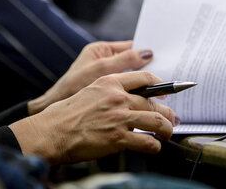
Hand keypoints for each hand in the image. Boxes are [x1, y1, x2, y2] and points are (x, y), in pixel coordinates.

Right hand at [10, 71, 177, 163]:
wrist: (52, 132)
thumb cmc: (66, 114)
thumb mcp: (89, 90)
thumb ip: (110, 91)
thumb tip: (127, 98)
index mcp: (109, 82)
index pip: (145, 78)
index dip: (161, 86)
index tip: (166, 93)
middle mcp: (117, 97)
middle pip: (154, 102)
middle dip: (167, 112)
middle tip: (173, 118)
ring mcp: (118, 117)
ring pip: (155, 120)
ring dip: (166, 129)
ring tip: (167, 133)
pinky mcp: (118, 138)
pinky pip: (146, 142)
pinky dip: (154, 146)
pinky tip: (154, 147)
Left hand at [28, 40, 152, 114]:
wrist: (58, 114)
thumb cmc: (73, 88)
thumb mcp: (101, 70)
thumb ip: (124, 61)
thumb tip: (148, 53)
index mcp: (101, 49)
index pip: (131, 47)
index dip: (147, 53)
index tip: (164, 59)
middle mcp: (104, 61)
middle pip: (133, 63)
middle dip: (148, 71)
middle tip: (165, 78)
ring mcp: (105, 78)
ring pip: (132, 79)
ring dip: (144, 86)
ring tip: (160, 92)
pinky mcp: (106, 94)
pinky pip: (127, 92)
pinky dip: (137, 96)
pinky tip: (146, 102)